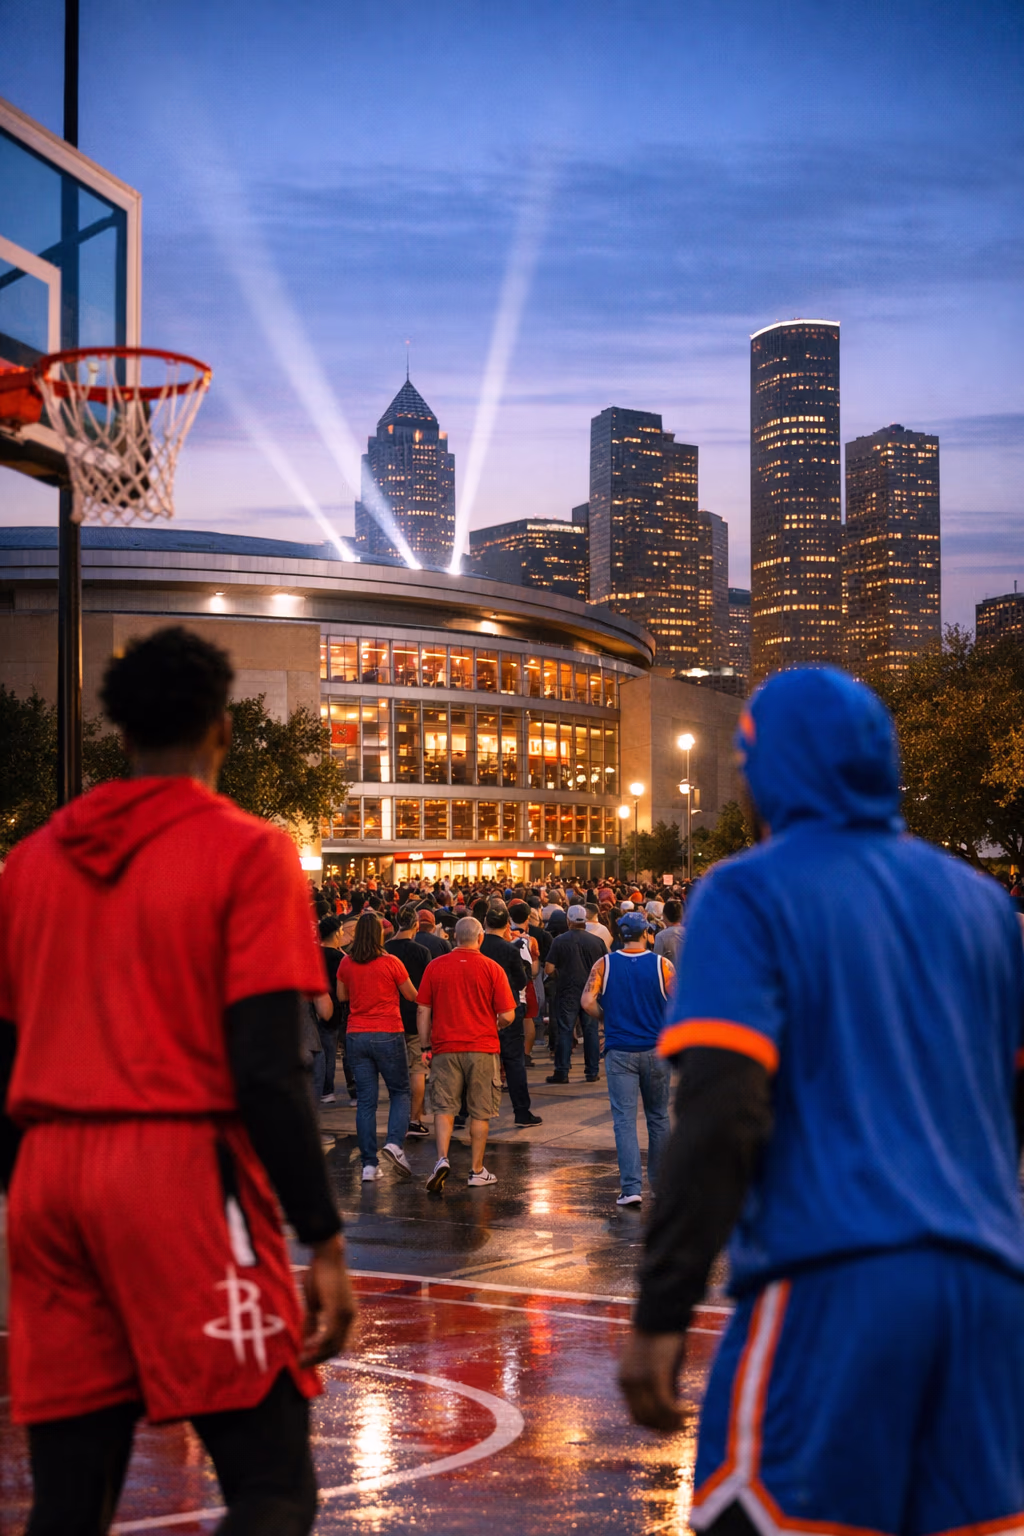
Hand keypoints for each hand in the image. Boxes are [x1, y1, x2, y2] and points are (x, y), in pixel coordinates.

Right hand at [300, 1234, 356, 1365]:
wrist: (327, 1255)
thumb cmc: (320, 1275)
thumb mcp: (315, 1304)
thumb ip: (312, 1323)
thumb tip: (306, 1342)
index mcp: (346, 1317)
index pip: (337, 1344)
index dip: (322, 1355)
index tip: (305, 1361)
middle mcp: (350, 1318)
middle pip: (337, 1349)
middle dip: (318, 1359)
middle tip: (301, 1365)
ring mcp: (346, 1314)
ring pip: (334, 1344)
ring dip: (317, 1355)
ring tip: (301, 1359)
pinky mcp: (338, 1309)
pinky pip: (330, 1333)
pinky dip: (318, 1343)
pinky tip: (306, 1345)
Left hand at [618, 1329, 687, 1431]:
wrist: (661, 1312)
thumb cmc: (662, 1336)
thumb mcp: (657, 1366)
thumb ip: (661, 1386)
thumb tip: (672, 1409)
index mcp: (624, 1380)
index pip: (637, 1416)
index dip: (655, 1426)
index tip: (671, 1426)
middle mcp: (628, 1383)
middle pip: (644, 1420)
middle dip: (663, 1428)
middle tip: (681, 1427)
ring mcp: (640, 1380)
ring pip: (655, 1416)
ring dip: (671, 1423)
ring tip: (686, 1420)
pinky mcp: (655, 1375)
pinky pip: (666, 1405)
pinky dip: (678, 1413)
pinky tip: (689, 1412)